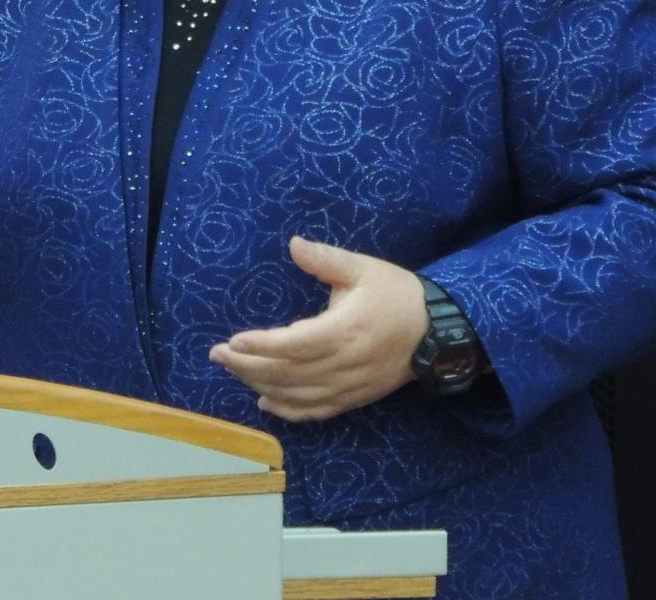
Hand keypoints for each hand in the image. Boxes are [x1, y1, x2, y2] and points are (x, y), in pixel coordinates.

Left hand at [207, 235, 429, 421]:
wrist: (438, 332)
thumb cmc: (397, 294)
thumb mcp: (363, 269)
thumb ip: (326, 260)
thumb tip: (293, 243)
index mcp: (346, 330)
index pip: (296, 343)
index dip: (263, 345)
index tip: (233, 340)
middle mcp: (345, 364)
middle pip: (288, 373)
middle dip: (248, 366)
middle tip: (217, 354)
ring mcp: (350, 386)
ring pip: (297, 395)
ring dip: (260, 385)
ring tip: (233, 370)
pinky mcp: (355, 398)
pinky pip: (316, 411)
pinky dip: (288, 410)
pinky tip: (264, 401)